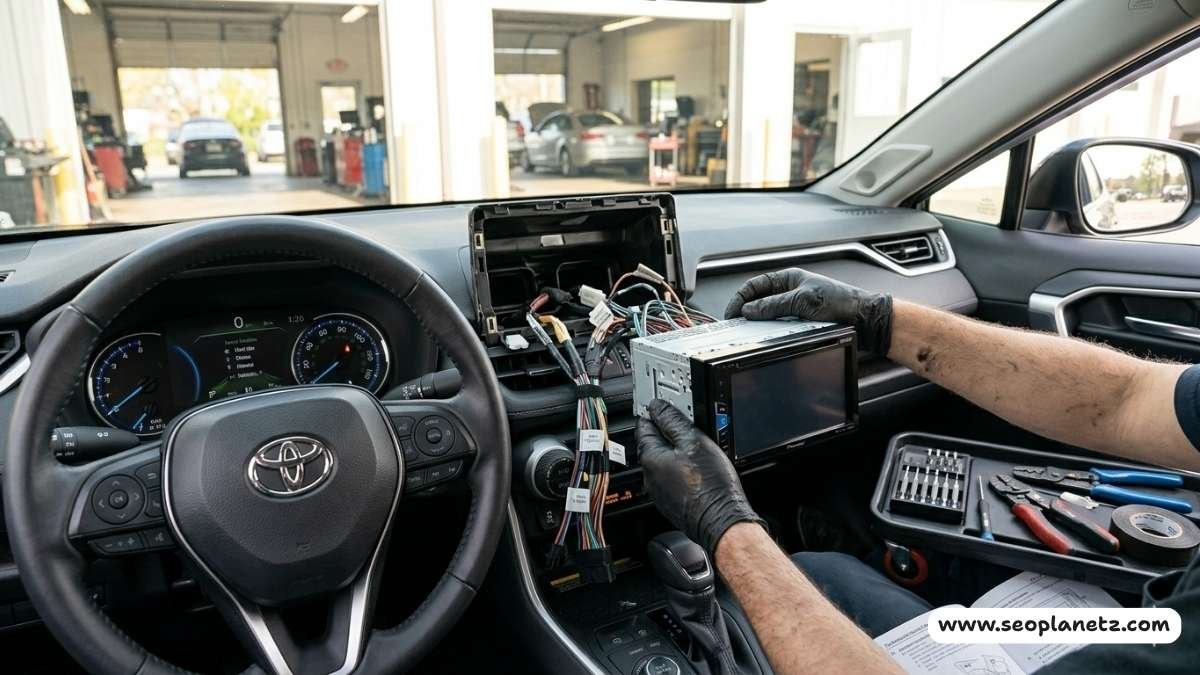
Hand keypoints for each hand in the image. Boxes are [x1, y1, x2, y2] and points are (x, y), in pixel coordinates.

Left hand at [637, 399, 764, 552]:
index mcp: (650, 458)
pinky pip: (672, 479)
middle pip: (654, 444)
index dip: (656, 412)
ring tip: (698, 451)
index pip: (644, 425)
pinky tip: (698, 471)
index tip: (666, 407)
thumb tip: (658, 407)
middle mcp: (649, 476)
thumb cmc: (710, 487)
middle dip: (668, 433)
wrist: (721, 521)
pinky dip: (681, 471)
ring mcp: (659, 491)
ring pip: (664, 462)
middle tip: (689, 428)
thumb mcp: (695, 442)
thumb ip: (673, 421)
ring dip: (676, 453)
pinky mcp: (670, 502)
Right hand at [723, 268, 893, 353]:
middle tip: (737, 325)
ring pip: (768, 316)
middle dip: (747, 312)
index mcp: (789, 278)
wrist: (863, 319)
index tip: (732, 313)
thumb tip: (750, 310)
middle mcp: (790, 292)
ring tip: (753, 331)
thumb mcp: (804, 301)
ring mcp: (795, 308)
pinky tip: (771, 336)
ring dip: (760, 324)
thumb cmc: (842, 302)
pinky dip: (772, 333)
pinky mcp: (801, 323)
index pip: (755, 285)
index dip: (740, 298)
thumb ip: (775, 305)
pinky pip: (780, 327)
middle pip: (759, 301)